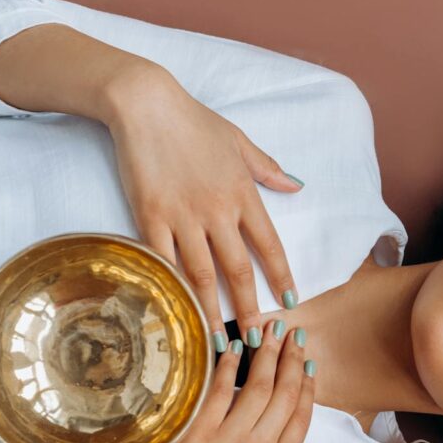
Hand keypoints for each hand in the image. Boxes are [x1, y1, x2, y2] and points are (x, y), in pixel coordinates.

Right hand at [106, 67, 303, 348]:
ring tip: (218, 339)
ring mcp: (183, 217)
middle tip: (256, 339)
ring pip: (202, 274)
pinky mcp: (150, 217)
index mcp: (243, 194)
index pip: (269, 245)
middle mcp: (217, 211)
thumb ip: (267, 169)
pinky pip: (164, 261)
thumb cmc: (194, 121)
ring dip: (212, 309)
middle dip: (249, 308)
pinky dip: (172, 287)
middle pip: (238, 270)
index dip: (281, 276)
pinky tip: (176, 310)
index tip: (291, 301)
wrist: (146, 104)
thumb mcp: (239, 141)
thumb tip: (296, 186)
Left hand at [129, 320, 315, 442]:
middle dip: (292, 360)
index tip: (309, 364)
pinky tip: (235, 348)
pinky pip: (218, 394)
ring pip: (257, 388)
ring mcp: (230, 441)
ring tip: (272, 329)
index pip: (301, 418)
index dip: (307, 387)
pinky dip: (228, 368)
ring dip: (267, 355)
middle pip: (284, 395)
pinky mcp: (199, 435)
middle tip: (295, 334)